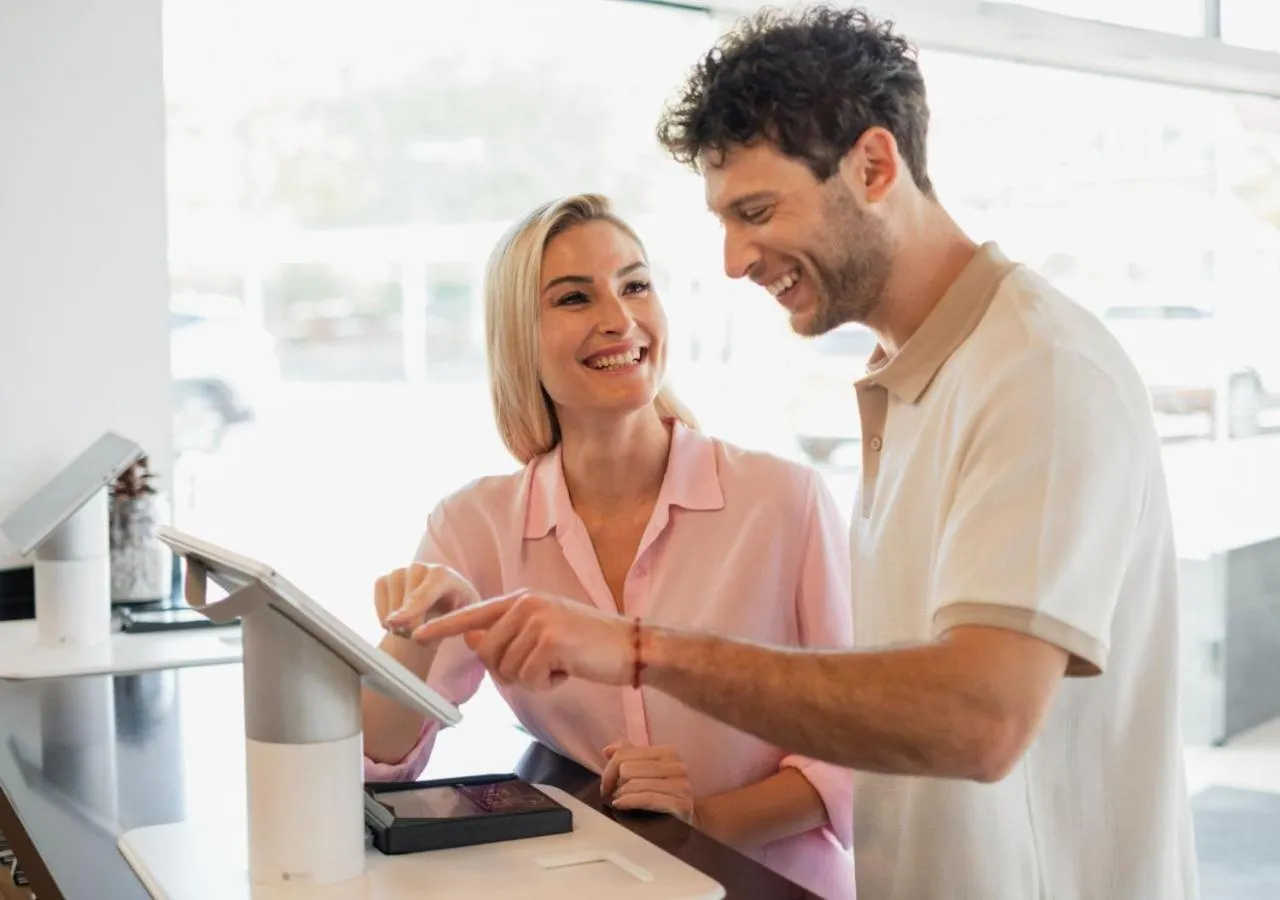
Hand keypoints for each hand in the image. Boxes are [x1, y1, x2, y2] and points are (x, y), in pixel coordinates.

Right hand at [378, 563, 479, 636]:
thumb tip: (472, 639)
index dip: (412, 608)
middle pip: (405, 602)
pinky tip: (399, 621)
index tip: (398, 622)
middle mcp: (420, 567)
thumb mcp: (468, 617)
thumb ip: (469, 628)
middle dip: (409, 626)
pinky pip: (379, 604)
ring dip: (398, 625)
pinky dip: (384, 619)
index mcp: (444, 575)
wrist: (441, 601)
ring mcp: (400, 571)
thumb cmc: (457, 609)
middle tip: (417, 636)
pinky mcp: (384, 579)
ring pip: (391, 605)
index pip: (426, 591)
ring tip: (412, 628)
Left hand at [409, 590, 633, 689]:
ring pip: (507, 669)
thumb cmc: (588, 645)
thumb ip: (510, 635)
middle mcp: (526, 604)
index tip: (414, 632)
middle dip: (511, 671)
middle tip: (543, 666)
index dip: (443, 626)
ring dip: (532, 679)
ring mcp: (538, 619)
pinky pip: (528, 678)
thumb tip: (474, 640)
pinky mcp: (550, 640)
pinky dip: (546, 684)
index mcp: (522, 600)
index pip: (474, 613)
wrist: (631, 647)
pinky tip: (567, 669)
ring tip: (559, 664)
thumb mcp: (545, 633)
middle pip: (487, 653)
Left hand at [600, 742, 696, 825]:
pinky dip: (628, 802)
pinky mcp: (680, 804)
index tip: (606, 782)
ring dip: (621, 794)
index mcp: (668, 753)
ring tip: (618, 800)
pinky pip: (646, 798)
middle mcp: (676, 766)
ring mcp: (680, 785)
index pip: (626, 752)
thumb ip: (628, 756)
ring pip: (634, 783)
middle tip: (613, 793)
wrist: (690, 817)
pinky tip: (620, 805)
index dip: (610, 768)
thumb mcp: (646, 770)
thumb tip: (608, 750)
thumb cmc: (663, 793)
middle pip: (627, 768)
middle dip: (614, 782)